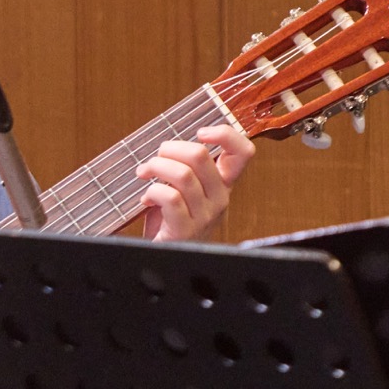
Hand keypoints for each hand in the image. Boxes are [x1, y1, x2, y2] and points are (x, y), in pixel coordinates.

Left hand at [139, 124, 255, 240]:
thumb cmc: (170, 220)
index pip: (243, 153)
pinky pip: (171, 198)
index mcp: (222, 185)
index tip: (201, 133)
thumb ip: (185, 167)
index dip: (225, 134)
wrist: (163, 256)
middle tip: (156, 157)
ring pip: (183, 174)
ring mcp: (205, 215)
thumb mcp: (184, 190)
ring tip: (144, 173)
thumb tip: (168, 144)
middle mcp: (220, 199)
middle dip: (170, 149)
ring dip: (156, 167)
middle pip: (200, 156)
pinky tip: (147, 197)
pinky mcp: (186, 229)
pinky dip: (152, 191)